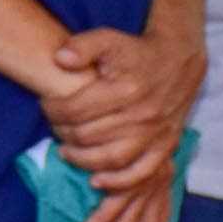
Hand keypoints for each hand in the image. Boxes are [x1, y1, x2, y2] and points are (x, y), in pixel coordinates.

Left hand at [43, 25, 202, 190]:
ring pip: (111, 158)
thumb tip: (60, 59)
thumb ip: (83, 46)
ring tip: (66, 152)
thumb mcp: (108, 40)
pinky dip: (118, 182)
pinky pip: (141, 173)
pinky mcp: (165, 146)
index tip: (45, 106)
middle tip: (53, 127)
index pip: (76, 109)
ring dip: (82, 160)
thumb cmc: (135, 52)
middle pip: (89, 135)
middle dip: (63, 133)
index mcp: (125, 89)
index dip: (53, 110)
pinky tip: (96, 180)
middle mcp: (142, 115)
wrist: (177, 62)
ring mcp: (155, 134)